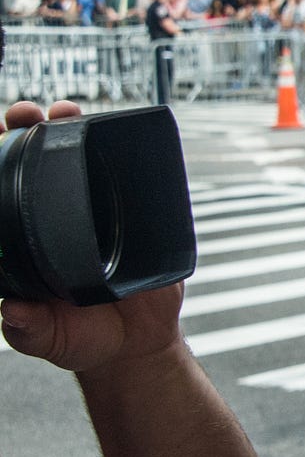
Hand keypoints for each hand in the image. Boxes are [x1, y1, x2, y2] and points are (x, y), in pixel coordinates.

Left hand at [0, 101, 186, 374]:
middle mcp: (55, 217)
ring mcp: (97, 211)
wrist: (138, 345)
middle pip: (34, 161)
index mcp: (23, 238)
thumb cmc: (81, 338)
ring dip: (67, 127)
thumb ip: (29, 329)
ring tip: (64, 112)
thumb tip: (12, 311)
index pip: (2, 188)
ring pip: (79, 158)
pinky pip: (126, 175)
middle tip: (24, 116)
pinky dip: (117, 149)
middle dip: (23, 129)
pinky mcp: (136, 213)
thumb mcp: (48, 338)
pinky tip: (109, 129)